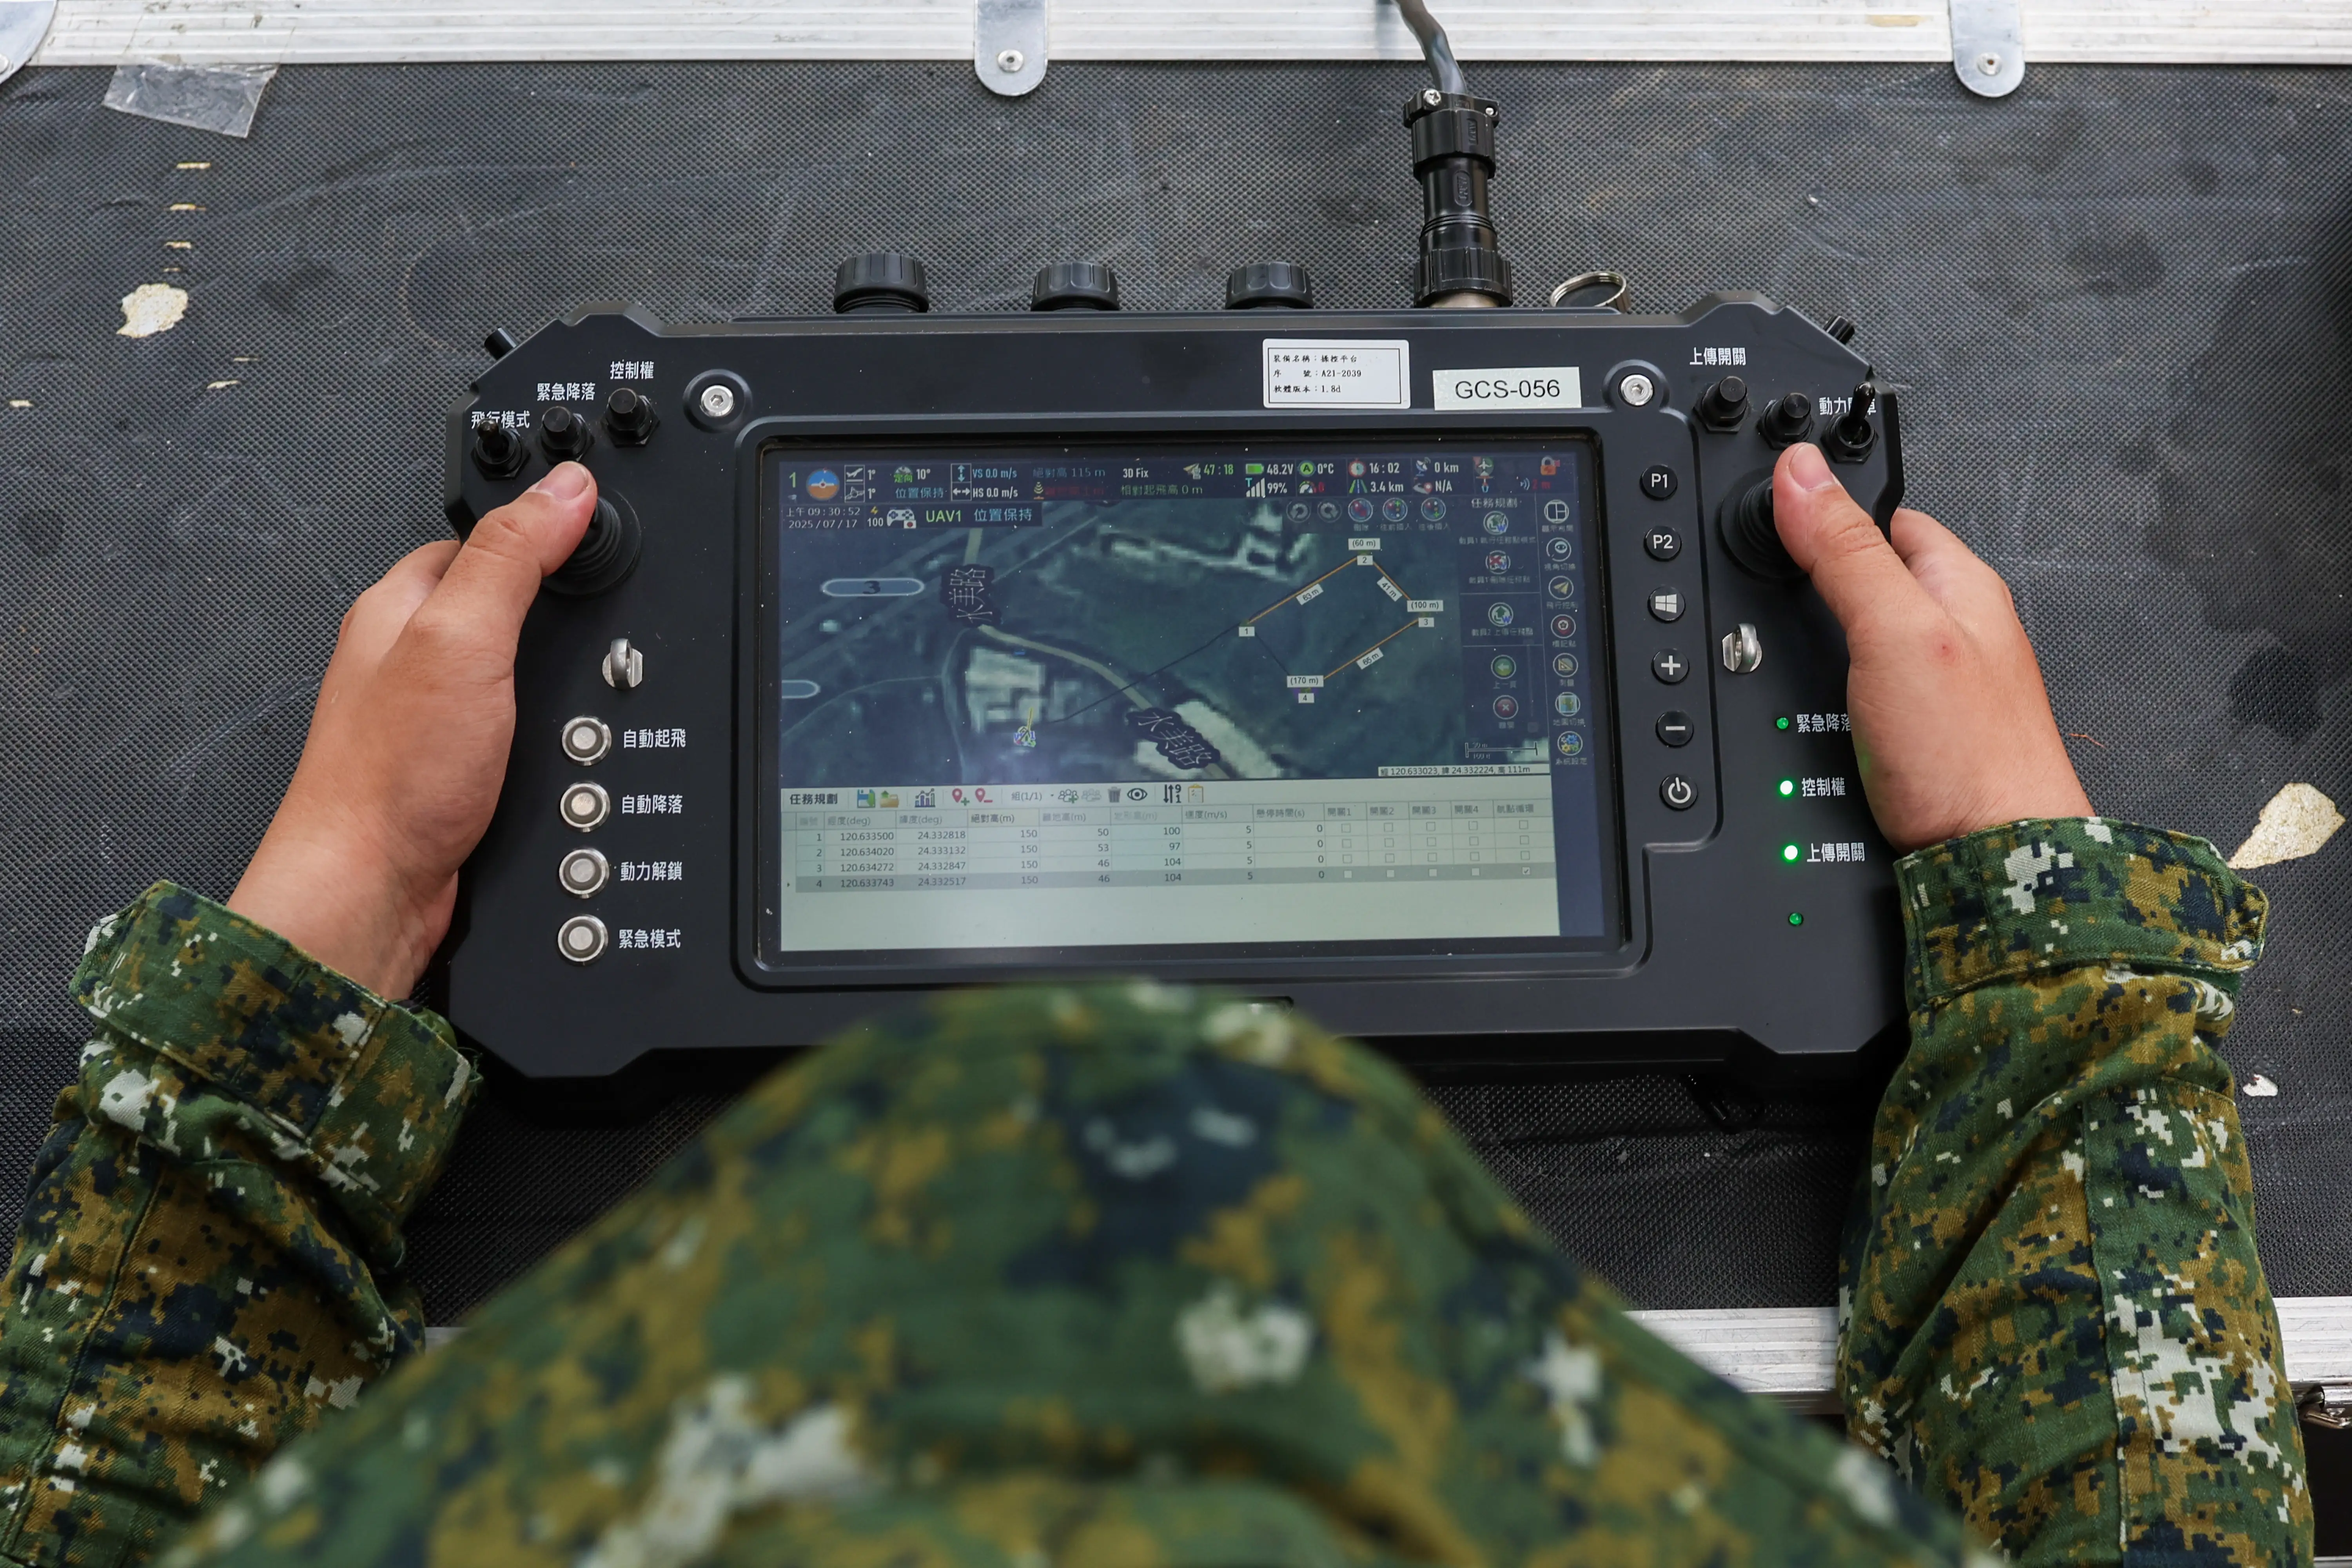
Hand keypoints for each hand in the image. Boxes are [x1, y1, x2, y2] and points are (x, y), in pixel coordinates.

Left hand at [227, 464, 597, 996]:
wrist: (373, 892)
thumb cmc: (391, 777)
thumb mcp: (461, 640)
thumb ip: (514, 558)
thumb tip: (565, 487)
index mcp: (402, 604)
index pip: (486, 535)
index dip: (542, 526)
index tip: (598, 528)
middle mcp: (415, 654)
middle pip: (509, 601)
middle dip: (562, 612)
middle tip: (602, 624)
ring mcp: (437, 714)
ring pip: (522, 668)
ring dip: (561, 679)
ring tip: (590, 688)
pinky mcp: (461, 766)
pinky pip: (521, 724)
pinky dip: (552, 727)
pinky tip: (568, 740)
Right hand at [1773, 442, 2090, 854]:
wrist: (1995, 864)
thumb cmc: (1968, 753)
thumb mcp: (1895, 630)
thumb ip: (1845, 551)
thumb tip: (1801, 471)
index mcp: (1960, 583)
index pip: (1885, 514)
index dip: (1829, 510)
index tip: (1777, 512)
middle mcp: (1954, 628)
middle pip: (1866, 576)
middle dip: (1814, 583)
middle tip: (1770, 596)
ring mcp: (1936, 684)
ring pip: (1858, 638)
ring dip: (1818, 644)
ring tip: (1784, 655)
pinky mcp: (1917, 734)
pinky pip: (1860, 691)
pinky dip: (1827, 693)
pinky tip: (1810, 709)